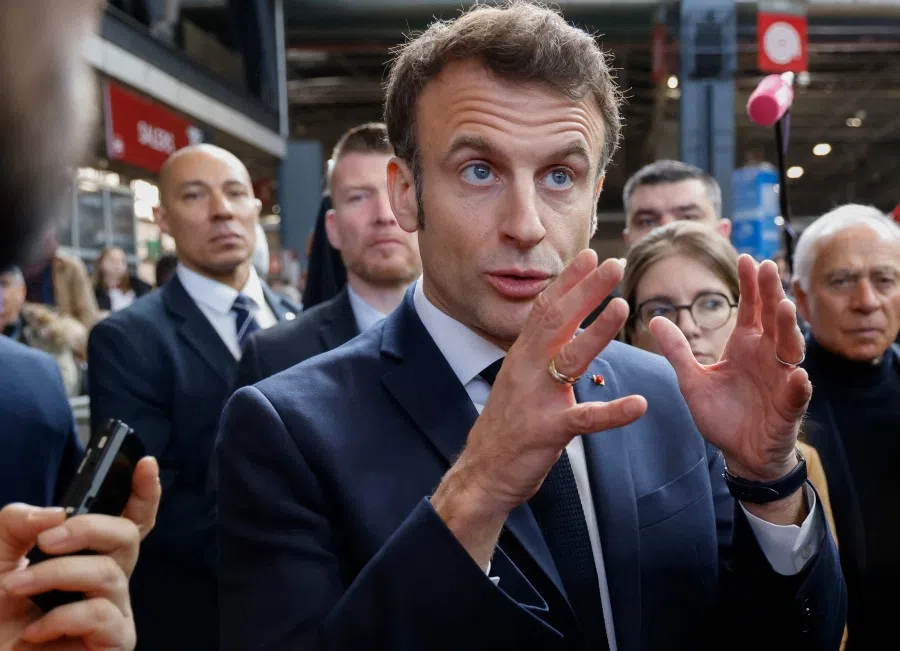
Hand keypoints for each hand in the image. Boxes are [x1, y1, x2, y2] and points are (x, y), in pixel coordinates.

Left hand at [0, 457, 159, 650]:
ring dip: (57, 575)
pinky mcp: (114, 643)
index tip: (144, 464)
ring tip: (16, 587)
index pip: (128, 521)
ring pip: (110, 574)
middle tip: (46, 541)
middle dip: (88, 529)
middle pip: (127, 536)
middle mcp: (106, 581)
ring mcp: (114, 612)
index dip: (144, 492)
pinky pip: (103, 616)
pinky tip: (36, 631)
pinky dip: (63, 618)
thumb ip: (17, 523)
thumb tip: (57, 514)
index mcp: (86, 557)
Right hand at [432, 251, 646, 567]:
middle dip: (586, 291)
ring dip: (598, 331)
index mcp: (521, 356)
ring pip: (569, 358)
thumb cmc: (506, 426)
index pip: (545, 309)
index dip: (568, 281)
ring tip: (623, 307)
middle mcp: (526, 369)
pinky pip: (584, 419)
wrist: (482, 472)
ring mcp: (536, 398)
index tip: (590, 255)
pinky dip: (612, 412)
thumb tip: (561, 327)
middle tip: (614, 264)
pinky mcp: (547, 430)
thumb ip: (538, 354)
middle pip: (557, 321)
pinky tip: (638, 405)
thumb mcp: (518, 380)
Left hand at [652, 256, 810, 482]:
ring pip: (790, 350)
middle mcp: (768, 358)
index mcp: (746, 347)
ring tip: (785, 308)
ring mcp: (782, 381)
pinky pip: (796, 395)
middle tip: (768, 268)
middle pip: (773, 320)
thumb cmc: (722, 414)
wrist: (740, 453)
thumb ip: (677, 351)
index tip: (747, 259)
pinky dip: (798, 386)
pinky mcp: (789, 408)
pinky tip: (798, 375)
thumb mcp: (692, 381)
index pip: (752, 309)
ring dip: (789, 329)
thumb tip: (654, 319)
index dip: (751, 285)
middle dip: (771, 294)